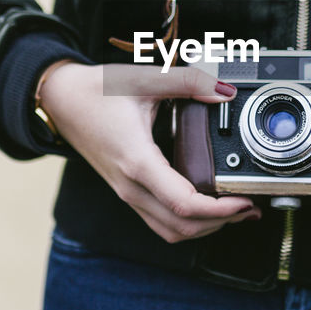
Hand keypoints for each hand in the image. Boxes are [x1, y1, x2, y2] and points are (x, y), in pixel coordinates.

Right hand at [40, 62, 258, 243]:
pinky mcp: (127, 192)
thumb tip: (224, 91)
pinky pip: (159, 221)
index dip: (221, 210)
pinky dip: (187, 222)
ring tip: (234, 211)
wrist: (60, 99)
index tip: (245, 200)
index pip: (184, 203)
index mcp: (138, 161)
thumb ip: (189, 82)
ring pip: (170, 231)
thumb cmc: (97, 91)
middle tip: (250, 207)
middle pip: (182, 227)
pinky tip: (206, 206)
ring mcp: (127, 193)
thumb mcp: (145, 79)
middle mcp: (131, 185)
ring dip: (205, 227)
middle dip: (222, 223)